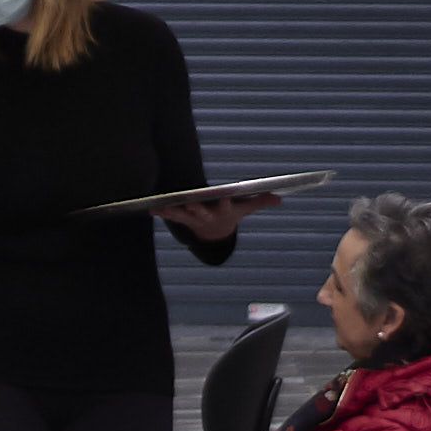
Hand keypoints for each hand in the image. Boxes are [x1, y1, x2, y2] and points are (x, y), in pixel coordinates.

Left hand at [154, 191, 280, 240]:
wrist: (216, 233)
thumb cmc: (231, 214)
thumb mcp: (246, 207)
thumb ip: (260, 201)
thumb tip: (279, 198)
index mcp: (224, 211)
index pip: (225, 206)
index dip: (224, 202)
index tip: (223, 197)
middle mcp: (208, 216)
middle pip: (202, 212)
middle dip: (196, 208)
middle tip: (190, 203)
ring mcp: (194, 219)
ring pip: (183, 216)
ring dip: (174, 212)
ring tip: (162, 207)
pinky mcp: (183, 219)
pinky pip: (171, 216)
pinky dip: (162, 214)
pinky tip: (151, 210)